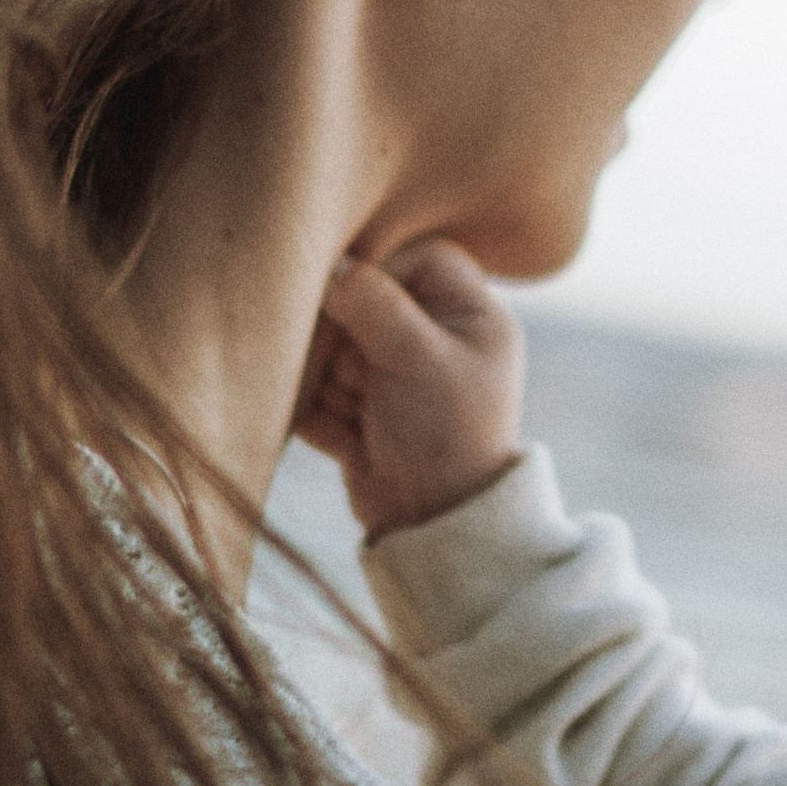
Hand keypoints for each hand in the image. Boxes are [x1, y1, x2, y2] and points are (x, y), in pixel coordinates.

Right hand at [293, 241, 527, 539]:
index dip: (381, 274)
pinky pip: (316, 393)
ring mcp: (392, 378)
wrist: (436, 527)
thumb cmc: (448, 435)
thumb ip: (373, 303)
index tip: (357, 303)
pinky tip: (352, 438)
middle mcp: (433, 340)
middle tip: (361, 376)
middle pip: (361, 304)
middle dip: (347, 343)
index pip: (419, 258)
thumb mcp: (419, 358)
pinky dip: (321, 414)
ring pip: (332, 350)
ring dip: (332, 382)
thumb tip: (331, 266)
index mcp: (470, 317)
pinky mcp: (358, 413)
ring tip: (363, 414)